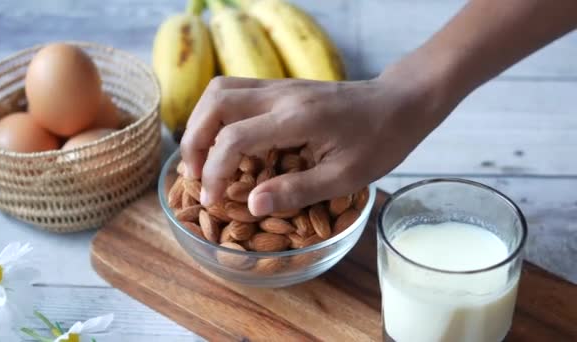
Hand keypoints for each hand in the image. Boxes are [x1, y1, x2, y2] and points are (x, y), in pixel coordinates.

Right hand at [181, 66, 448, 215]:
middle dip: (194, 141)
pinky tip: (226, 141)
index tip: (212, 199)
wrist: (400, 102)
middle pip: (215, 101)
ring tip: (202, 158)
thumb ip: (297, 190)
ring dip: (201, 123)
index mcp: (297, 118)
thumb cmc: (380, 140)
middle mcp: (282, 94)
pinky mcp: (282, 86)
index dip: (214, 171)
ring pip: (221, 90)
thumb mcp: (346, 176)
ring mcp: (281, 85)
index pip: (234, 138)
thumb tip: (252, 205)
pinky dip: (218, 115)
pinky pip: (236, 91)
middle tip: (194, 176)